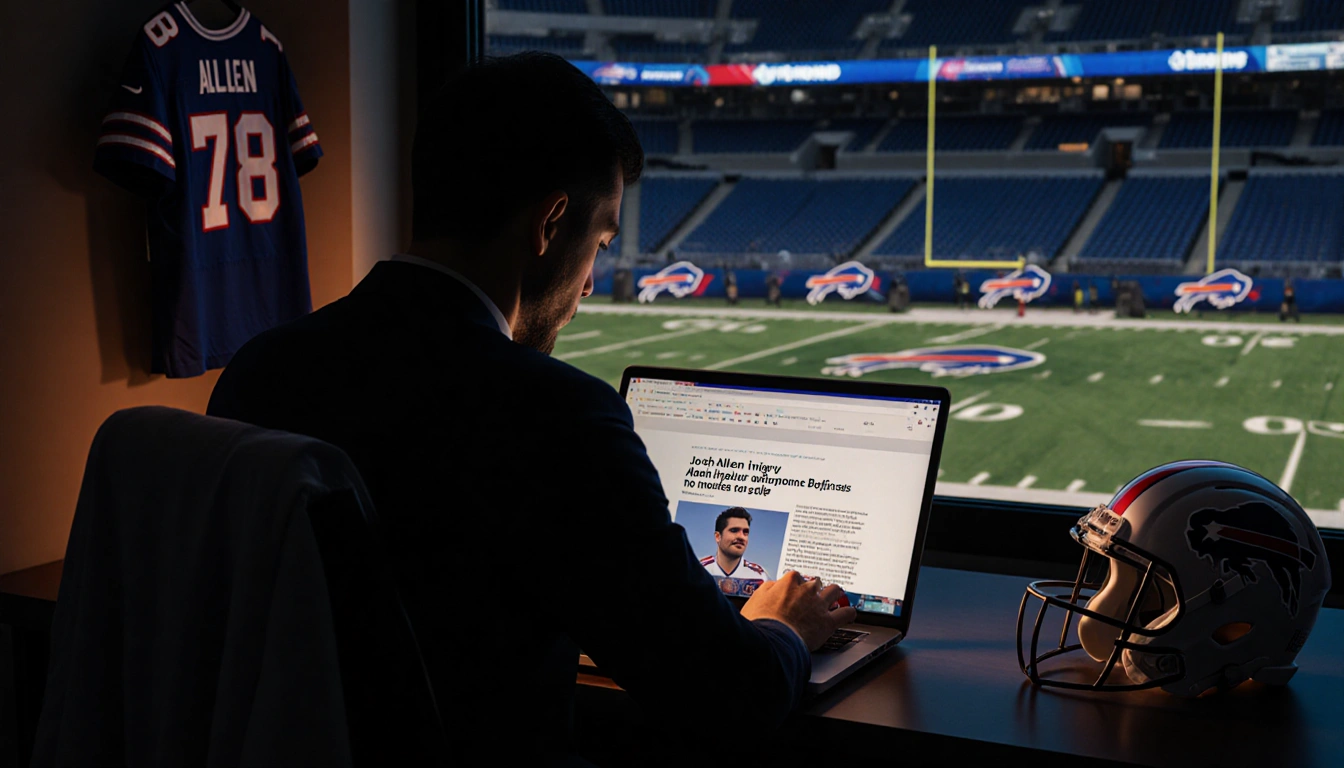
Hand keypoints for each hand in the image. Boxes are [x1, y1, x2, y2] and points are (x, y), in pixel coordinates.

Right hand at [741, 571, 858, 650]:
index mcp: (789, 582)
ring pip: (834, 591)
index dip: (795, 586)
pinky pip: (846, 613)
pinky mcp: (828, 622)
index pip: (796, 577)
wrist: (771, 641)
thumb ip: (768, 589)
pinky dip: (849, 613)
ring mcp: (819, 605)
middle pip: (816, 582)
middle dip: (814, 589)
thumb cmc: (760, 623)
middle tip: (811, 598)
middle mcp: (807, 590)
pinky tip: (848, 614)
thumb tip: (774, 586)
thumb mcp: (755, 599)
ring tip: (833, 598)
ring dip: (834, 594)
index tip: (793, 593)